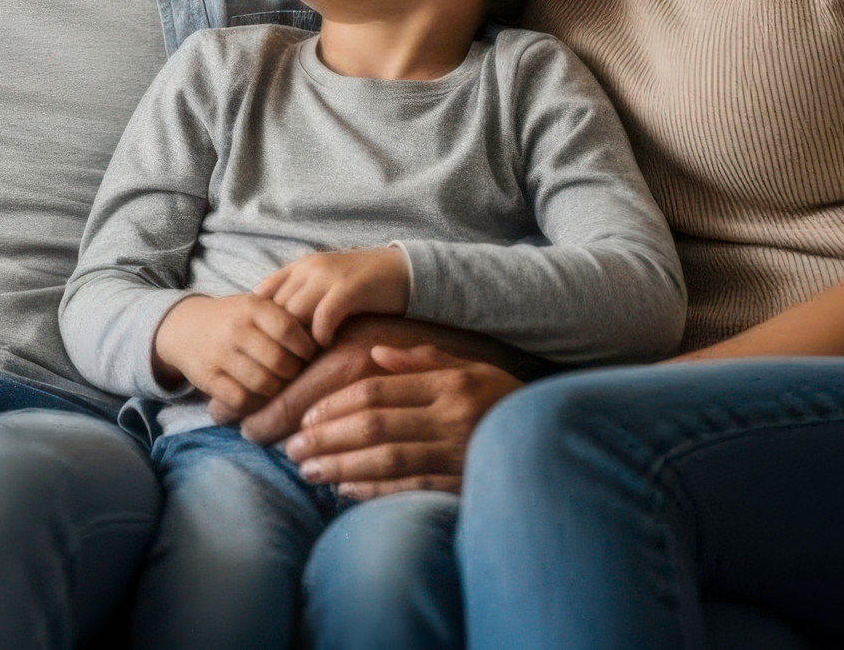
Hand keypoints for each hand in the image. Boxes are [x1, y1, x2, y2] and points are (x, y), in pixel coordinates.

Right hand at [152, 293, 321, 415]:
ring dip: (275, 390)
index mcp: (251, 307)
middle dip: (293, 373)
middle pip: (281, 362)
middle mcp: (235, 329)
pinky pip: (242, 399)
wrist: (182, 326)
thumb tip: (327, 338)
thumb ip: (285, 318)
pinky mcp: (207, 377)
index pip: (290, 330)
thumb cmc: (232, 319)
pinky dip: (253, 402)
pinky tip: (255, 394)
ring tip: (276, 384)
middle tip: (293, 373)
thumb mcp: (255, 306)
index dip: (306, 347)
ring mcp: (219, 354)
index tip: (309, 354)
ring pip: (264, 384)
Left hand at [256, 247, 410, 345]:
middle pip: (276, 307)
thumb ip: (301, 297)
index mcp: (299, 266)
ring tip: (306, 356)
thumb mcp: (325, 285)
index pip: (262, 294)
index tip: (269, 344)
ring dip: (298, 338)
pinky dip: (321, 334)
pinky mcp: (349, 287)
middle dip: (278, 335)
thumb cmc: (363, 285)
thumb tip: (273, 329)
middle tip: (287, 358)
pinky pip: (323, 316)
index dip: (262, 322)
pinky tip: (327, 344)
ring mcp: (328, 276)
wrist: (405, 270)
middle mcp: (308, 268)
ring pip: (294, 312)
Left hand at [278, 343, 523, 498]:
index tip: (304, 416)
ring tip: (308, 470)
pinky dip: (375, 490)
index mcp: (447, 384)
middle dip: (326, 438)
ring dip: (341, 466)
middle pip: (374, 427)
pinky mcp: (463, 484)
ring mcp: (457, 454)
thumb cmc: (499, 396)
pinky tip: (345, 489)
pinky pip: (411, 488)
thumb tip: (375, 353)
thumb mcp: (468, 366)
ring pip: (387, 460)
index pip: (376, 391)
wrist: (552, 439)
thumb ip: (421, 360)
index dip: (334, 404)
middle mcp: (451, 418)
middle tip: (292, 448)